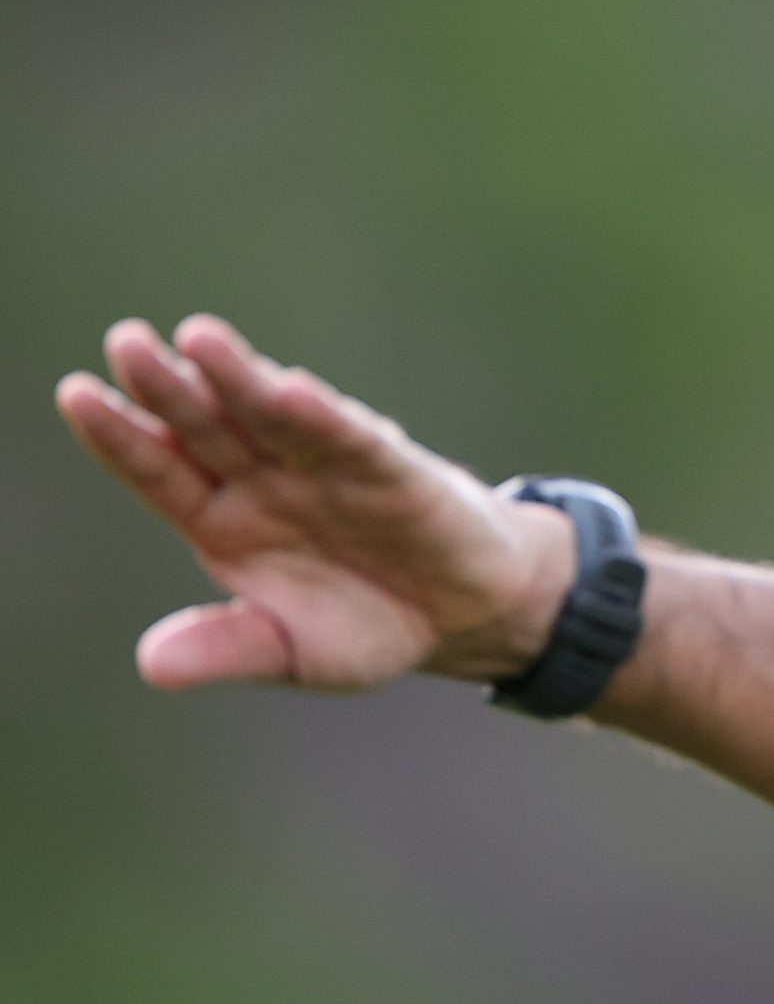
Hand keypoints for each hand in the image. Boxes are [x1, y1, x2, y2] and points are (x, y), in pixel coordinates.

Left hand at [56, 316, 574, 691]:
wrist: (467, 617)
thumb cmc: (369, 625)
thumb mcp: (293, 652)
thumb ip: (228, 650)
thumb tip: (150, 666)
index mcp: (225, 521)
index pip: (162, 471)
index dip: (122, 436)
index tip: (77, 395)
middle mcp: (265, 480)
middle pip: (205, 428)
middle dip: (166, 388)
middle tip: (126, 342)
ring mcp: (324, 466)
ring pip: (270, 414)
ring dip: (237, 377)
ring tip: (198, 337)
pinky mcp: (389, 467)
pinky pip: (350, 439)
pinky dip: (323, 417)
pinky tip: (294, 390)